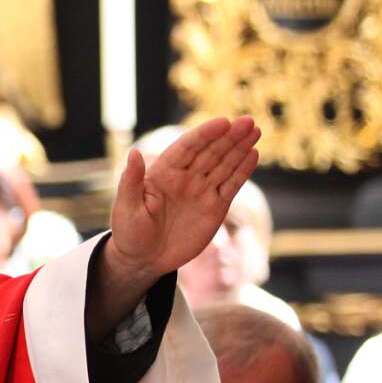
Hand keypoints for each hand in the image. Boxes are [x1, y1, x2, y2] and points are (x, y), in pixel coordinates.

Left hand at [105, 117, 261, 289]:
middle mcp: (185, 178)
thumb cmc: (129, 233)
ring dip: (240, 148)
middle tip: (248, 121)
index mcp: (163, 173)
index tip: (223, 122)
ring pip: (224, 164)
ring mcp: (201, 191)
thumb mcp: (126, 207)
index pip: (187, 147)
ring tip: (255, 130)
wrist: (144, 260)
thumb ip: (131, 181)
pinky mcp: (215, 207)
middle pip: (210, 152)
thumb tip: (133, 152)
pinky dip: (242, 171)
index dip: (205, 134)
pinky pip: (231, 185)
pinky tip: (253, 154)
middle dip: (229, 136)